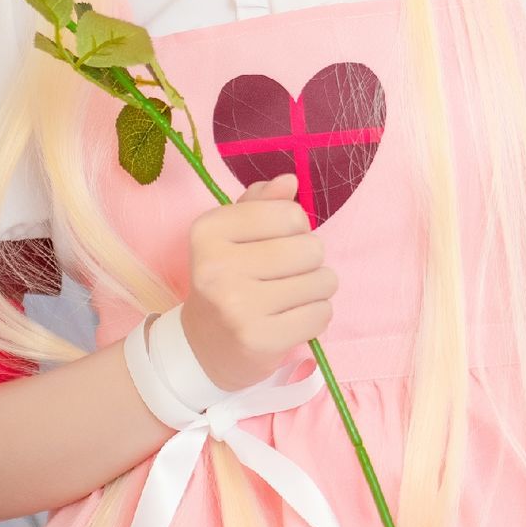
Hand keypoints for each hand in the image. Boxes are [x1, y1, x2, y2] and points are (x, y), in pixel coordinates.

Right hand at [180, 171, 337, 393]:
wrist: (204, 345)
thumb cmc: (227, 279)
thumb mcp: (233, 234)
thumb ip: (262, 203)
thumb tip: (290, 181)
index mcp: (209, 231)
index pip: (290, 214)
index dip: (295, 228)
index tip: (276, 243)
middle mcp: (217, 267)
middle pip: (310, 248)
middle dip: (310, 261)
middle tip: (286, 275)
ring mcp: (237, 306)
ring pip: (321, 282)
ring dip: (316, 289)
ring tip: (290, 296)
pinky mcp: (259, 339)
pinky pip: (321, 314)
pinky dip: (316, 315)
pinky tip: (291, 318)